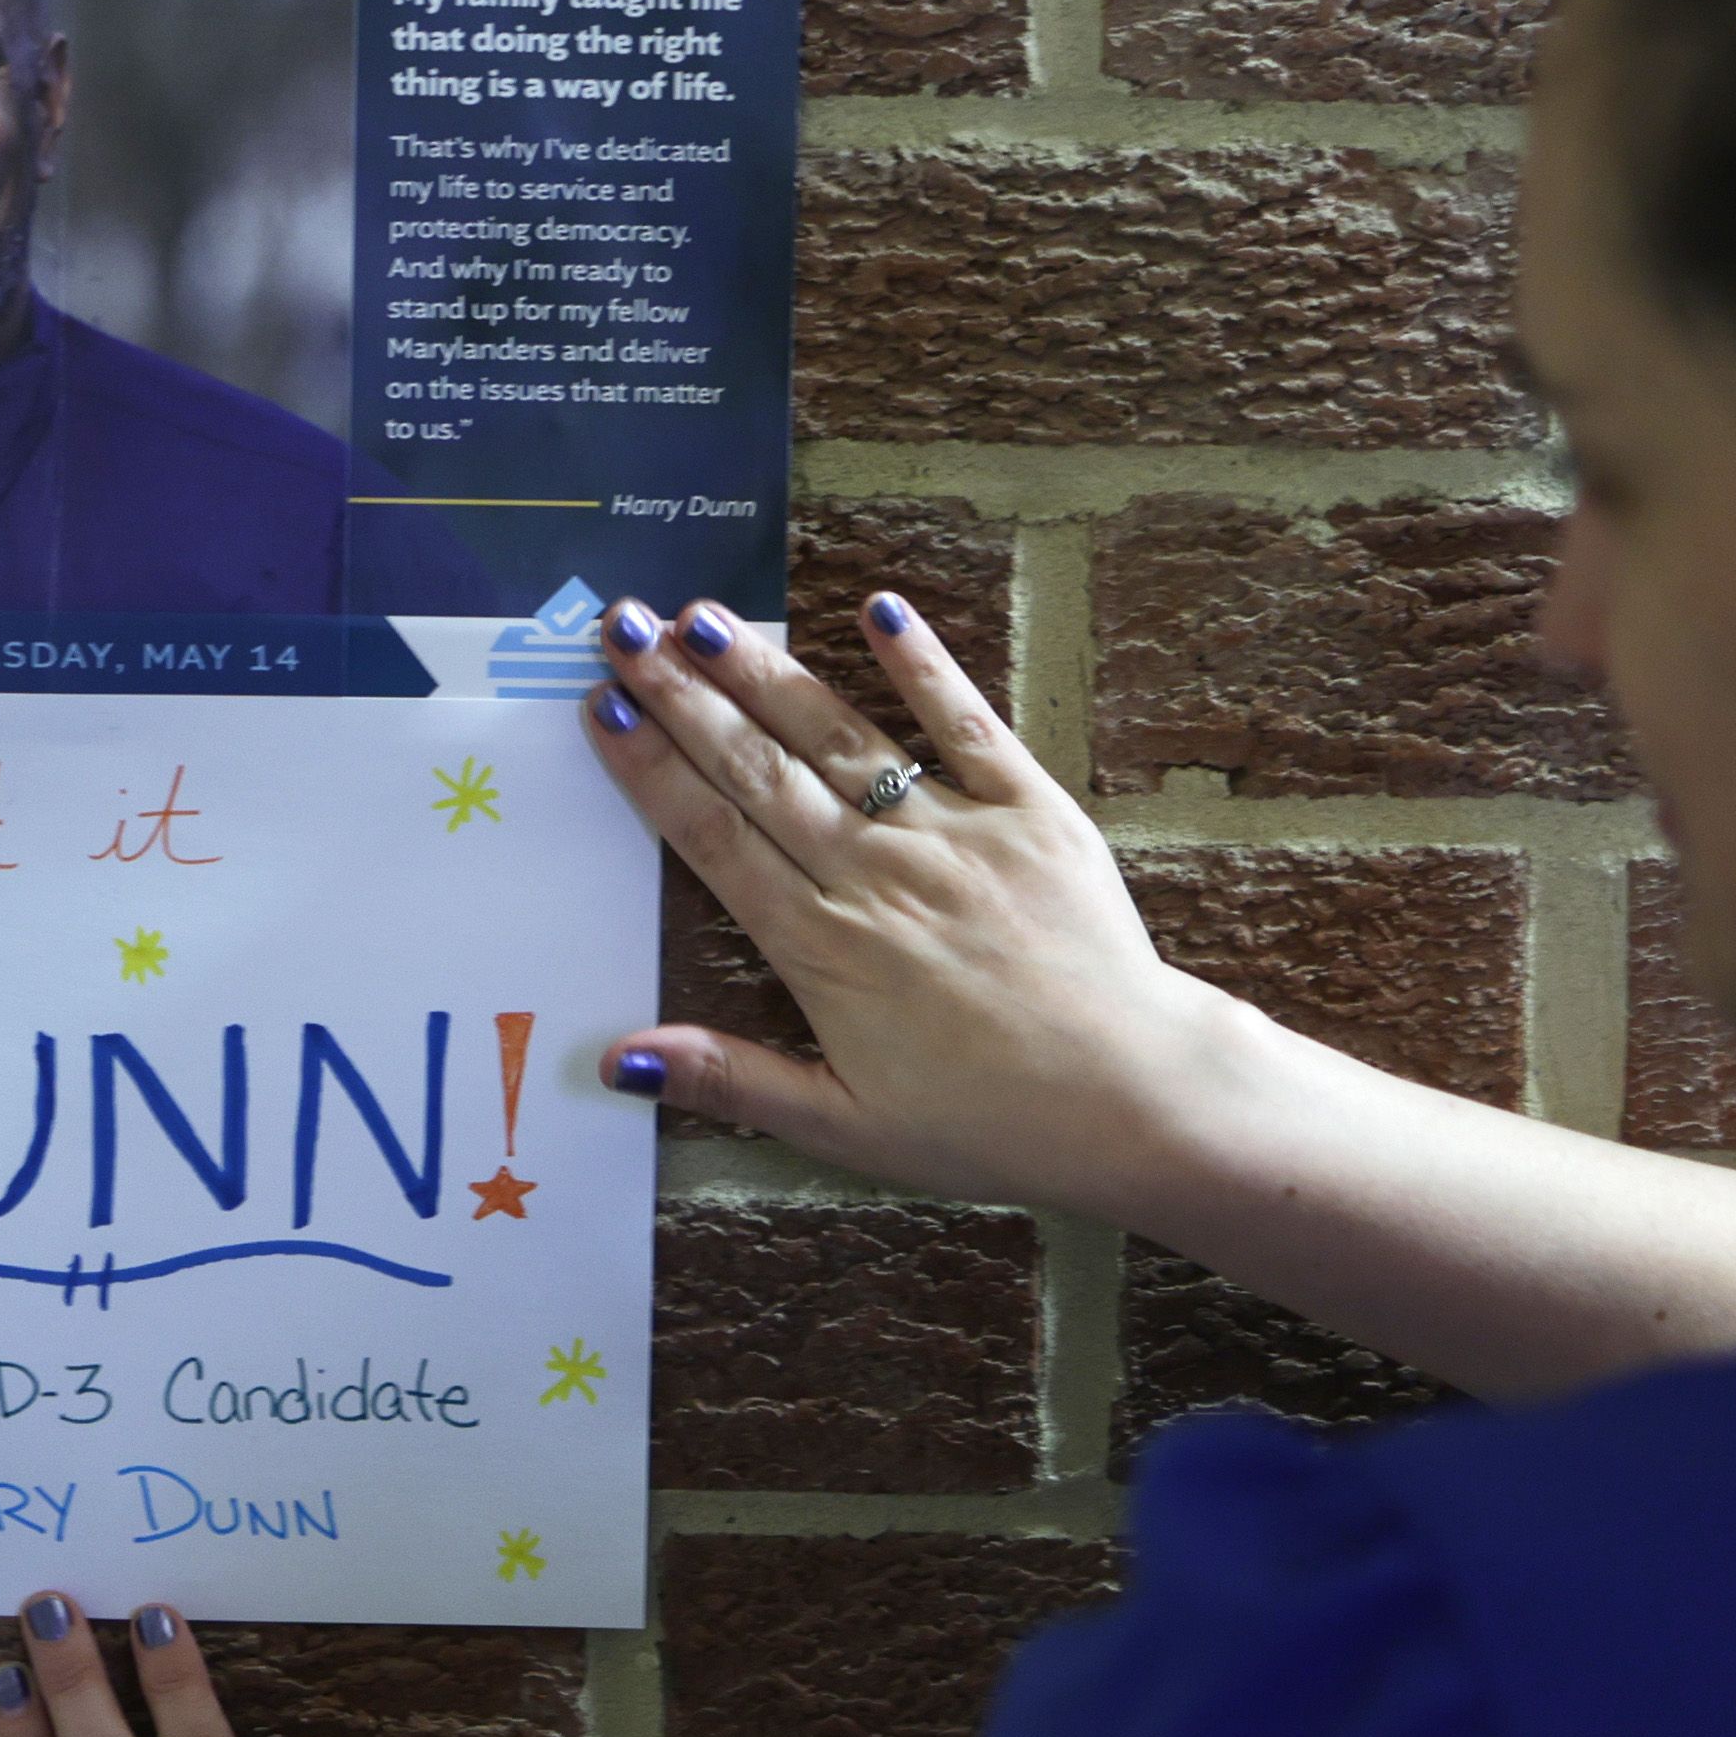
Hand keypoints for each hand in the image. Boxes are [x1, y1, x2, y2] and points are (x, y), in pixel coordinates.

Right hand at [580, 593, 1245, 1225]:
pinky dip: (923, 666)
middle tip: (623, 630)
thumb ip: (731, 1081)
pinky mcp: (1031, 811)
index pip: (713, 838)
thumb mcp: (846, 1128)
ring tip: (704, 614)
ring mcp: (954, 833)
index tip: (604, 710)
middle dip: (683, 694)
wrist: (1131, 1097)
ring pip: (841, 735)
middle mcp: (876, 874)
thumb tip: (618, 1059)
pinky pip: (967, 724)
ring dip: (767, 670)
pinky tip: (880, 608)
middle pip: (759, 769)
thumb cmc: (988, 1123)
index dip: (652, 769)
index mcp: (823, 948)